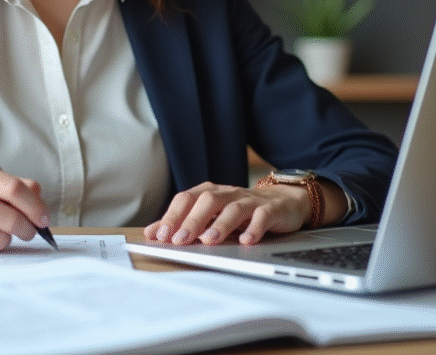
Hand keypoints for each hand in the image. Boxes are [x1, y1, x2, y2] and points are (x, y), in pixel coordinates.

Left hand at [142, 181, 312, 246]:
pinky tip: (246, 241)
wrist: (283, 202)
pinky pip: (262, 217)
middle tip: (179, 241)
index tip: (159, 235)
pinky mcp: (271, 210)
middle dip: (191, 221)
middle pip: (207, 201)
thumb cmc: (241, 211)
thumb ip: (183, 222)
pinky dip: (254, 228)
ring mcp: (250, 201)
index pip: (186, 199)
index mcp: (210, 194)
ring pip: (233, 208)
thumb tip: (152, 232)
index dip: (172, 216)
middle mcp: (228, 194)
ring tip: (209, 241)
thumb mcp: (212, 215)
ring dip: (220, 225)